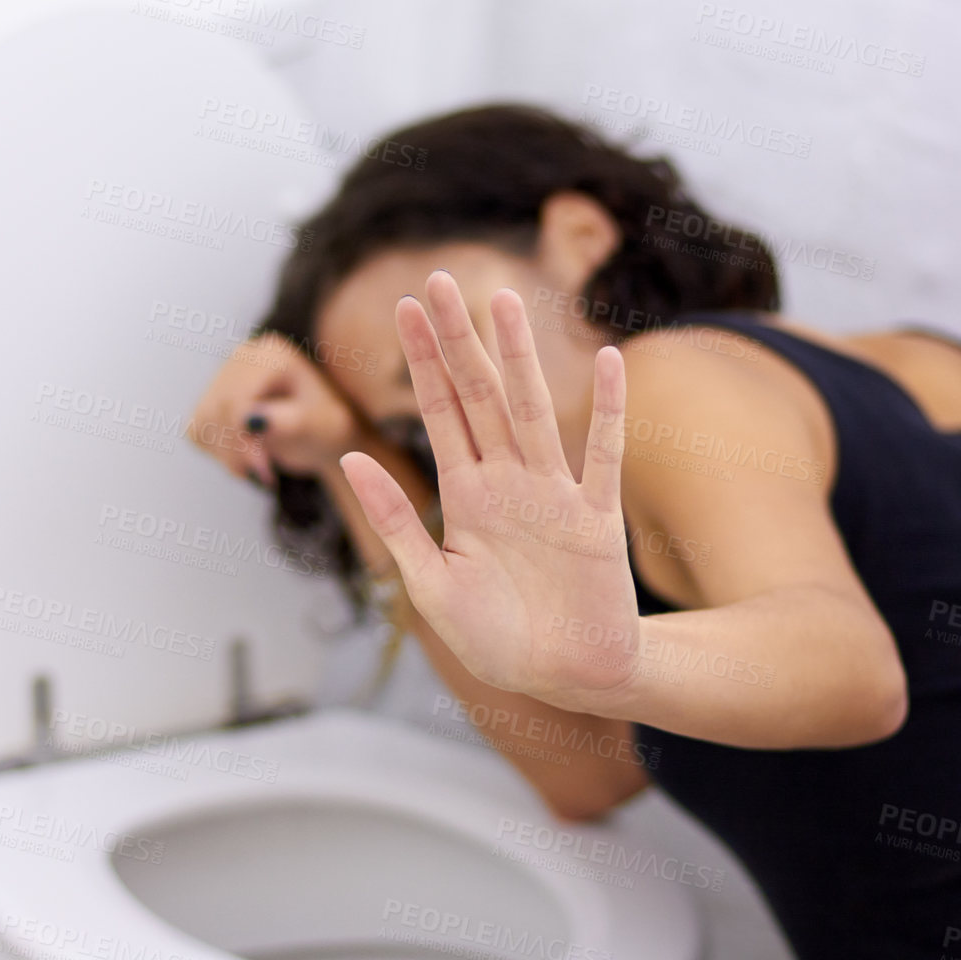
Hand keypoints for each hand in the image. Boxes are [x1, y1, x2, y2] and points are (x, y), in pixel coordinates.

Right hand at [188, 333, 360, 487]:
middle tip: (265, 471)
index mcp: (273, 355)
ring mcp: (225, 375)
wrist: (326, 433)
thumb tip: (251, 420)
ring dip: (227, 453)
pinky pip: (197, 429)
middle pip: (217, 409)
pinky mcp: (213, 397)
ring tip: (260, 464)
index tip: (263, 469)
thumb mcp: (325, 427)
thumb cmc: (330, 427)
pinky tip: (246, 455)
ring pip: (202, 420)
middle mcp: (244, 357)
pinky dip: (217, 450)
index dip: (243, 438)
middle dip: (238, 449)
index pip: (238, 398)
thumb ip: (293, 422)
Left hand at [339, 271, 642, 708]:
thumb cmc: (497, 641)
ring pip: (534, 411)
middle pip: (479, 397)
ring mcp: (555, 495)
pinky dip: (608, 412)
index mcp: (466, 497)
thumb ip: (397, 520)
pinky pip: (604, 456)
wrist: (565, 679)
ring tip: (505, 302)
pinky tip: (608, 361)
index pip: (440, 413)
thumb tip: (352, 457)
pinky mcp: (597, 520)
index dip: (422, 362)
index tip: (406, 309)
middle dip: (458, 340)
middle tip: (439, 280)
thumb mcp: (430, 586)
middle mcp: (509, 483)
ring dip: (519, 358)